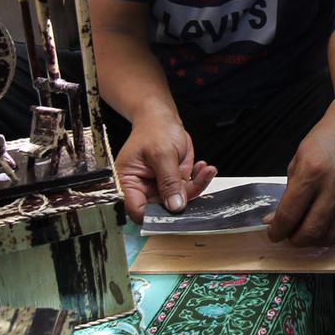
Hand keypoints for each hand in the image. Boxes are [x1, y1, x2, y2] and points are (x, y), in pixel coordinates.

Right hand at [115, 109, 216, 223]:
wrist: (162, 118)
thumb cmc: (154, 130)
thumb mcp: (161, 153)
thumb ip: (169, 181)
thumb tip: (175, 207)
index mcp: (129, 182)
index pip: (138, 210)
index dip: (155, 216)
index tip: (174, 210)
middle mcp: (143, 189)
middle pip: (162, 208)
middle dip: (182, 199)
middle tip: (197, 183)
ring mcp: (160, 187)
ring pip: (179, 200)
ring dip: (196, 187)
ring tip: (206, 170)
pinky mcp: (174, 183)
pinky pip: (189, 189)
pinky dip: (199, 180)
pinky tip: (203, 168)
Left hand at [265, 95, 334, 246]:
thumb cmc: (325, 139)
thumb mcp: (299, 159)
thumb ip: (288, 193)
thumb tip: (274, 221)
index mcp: (312, 171)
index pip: (289, 214)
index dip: (277, 230)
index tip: (274, 233)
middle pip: (311, 232)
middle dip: (295, 240)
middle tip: (291, 236)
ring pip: (331, 237)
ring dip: (316, 242)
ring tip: (309, 234)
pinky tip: (328, 230)